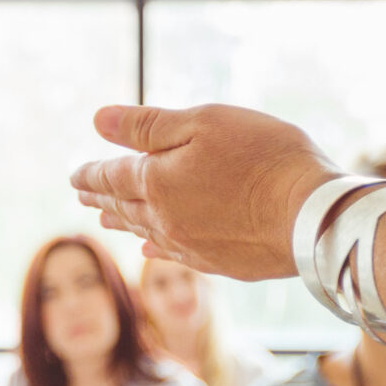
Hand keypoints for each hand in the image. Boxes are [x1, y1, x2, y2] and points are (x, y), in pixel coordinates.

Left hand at [70, 104, 343, 281]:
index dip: (90, 173)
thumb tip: (98, 121)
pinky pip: (173, 255)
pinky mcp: (219, 264)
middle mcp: (165, 220)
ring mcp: (192, 246)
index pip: (112, 176)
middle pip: (124, 206)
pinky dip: (155, 248)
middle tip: (83, 194)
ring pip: (145, 232)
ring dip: (123, 222)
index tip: (74, 175)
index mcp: (156, 182)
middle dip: (101, 197)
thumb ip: (147, 125)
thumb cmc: (263, 158)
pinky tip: (151, 249)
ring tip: (106, 219)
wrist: (311, 215)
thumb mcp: (203, 123)